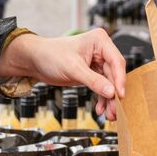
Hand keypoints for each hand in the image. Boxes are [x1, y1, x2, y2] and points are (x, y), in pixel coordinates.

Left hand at [0, 29, 126, 119]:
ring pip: (109, 83)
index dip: (119, 80)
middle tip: (115, 110)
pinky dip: (101, 98)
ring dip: (109, 99)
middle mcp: (101, 50)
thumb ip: (94, 81)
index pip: (116, 61)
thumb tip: (111, 92)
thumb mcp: (73, 68)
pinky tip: (100, 109)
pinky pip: (102, 87)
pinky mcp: (93, 72)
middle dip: (114, 94)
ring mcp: (98, 62)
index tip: (120, 95)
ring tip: (109, 114)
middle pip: (114, 75)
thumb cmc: (51, 55)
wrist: (36, 60)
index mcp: (100, 41)